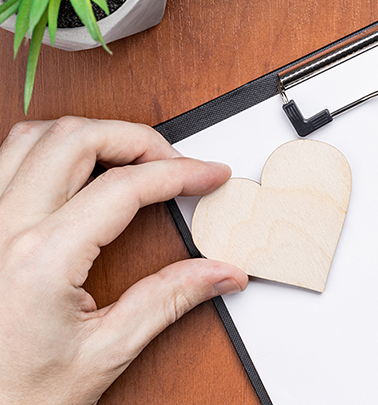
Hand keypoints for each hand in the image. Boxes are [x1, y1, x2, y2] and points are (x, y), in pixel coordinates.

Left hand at [0, 117, 247, 404]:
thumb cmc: (16, 394)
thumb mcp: (104, 353)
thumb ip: (169, 301)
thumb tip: (220, 273)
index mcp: (41, 258)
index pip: (125, 186)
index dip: (179, 172)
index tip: (209, 175)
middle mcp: (3, 228)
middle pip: (78, 138)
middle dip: (138, 138)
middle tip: (174, 161)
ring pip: (35, 135)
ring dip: (91, 134)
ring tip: (130, 156)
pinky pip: (6, 157)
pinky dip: (48, 147)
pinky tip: (75, 167)